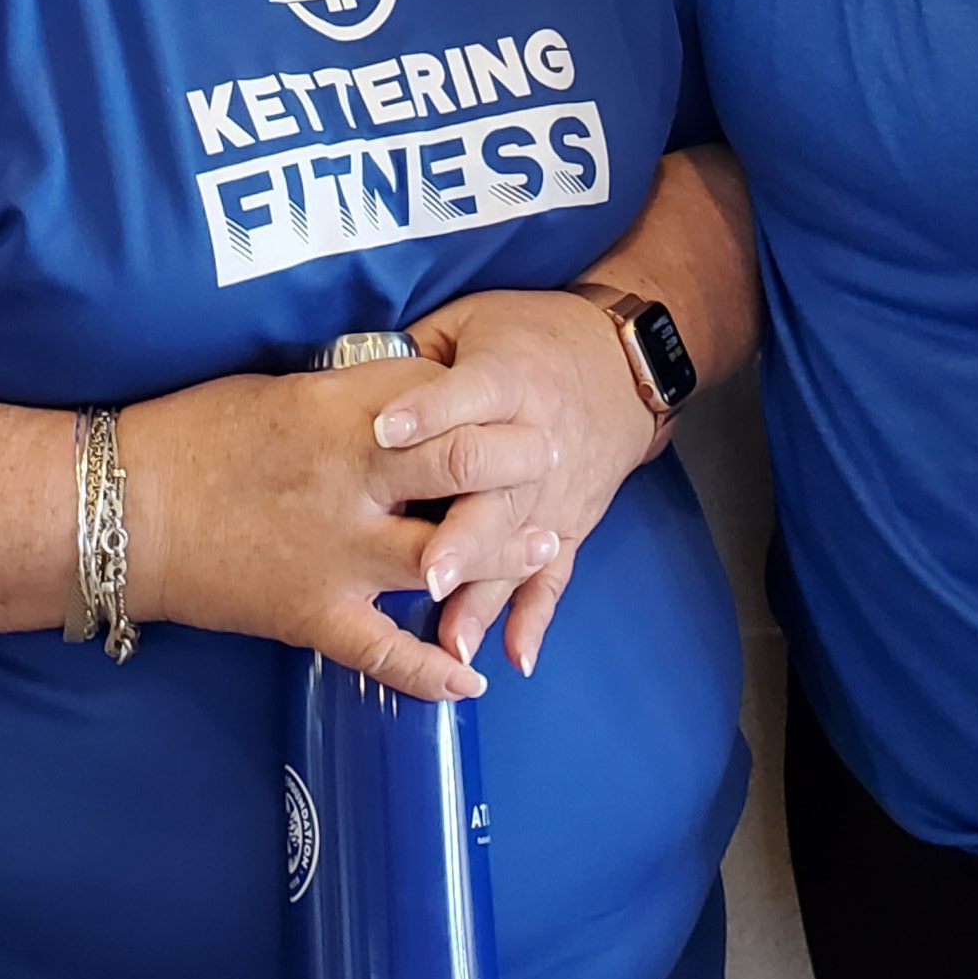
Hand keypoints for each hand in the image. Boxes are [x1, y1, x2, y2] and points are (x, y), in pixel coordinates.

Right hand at [120, 365, 563, 702]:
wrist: (121, 508)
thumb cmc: (193, 434)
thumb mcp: (279, 389)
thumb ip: (348, 398)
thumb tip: (403, 396)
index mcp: (340, 410)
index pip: (441, 395)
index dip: (487, 395)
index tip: (521, 393)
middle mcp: (352, 477)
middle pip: (464, 464)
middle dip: (519, 458)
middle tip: (555, 453)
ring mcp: (336, 551)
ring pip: (444, 554)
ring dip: (503, 553)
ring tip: (548, 544)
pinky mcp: (312, 613)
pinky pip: (385, 652)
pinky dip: (432, 671)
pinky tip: (471, 682)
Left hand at [381, 290, 661, 677]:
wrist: (623, 363)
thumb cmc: (529, 337)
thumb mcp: (471, 321)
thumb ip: (418, 354)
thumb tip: (355, 387)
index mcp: (507, 376)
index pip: (468, 394)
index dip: (427, 411)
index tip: (385, 432)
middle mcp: (535, 437)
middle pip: (499, 487)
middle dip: (464, 534)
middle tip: (425, 572)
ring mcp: (554, 489)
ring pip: (520, 544)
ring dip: (487, 592)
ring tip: (451, 639)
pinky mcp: (570, 521)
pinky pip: (554, 574)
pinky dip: (536, 617)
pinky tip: (515, 657)